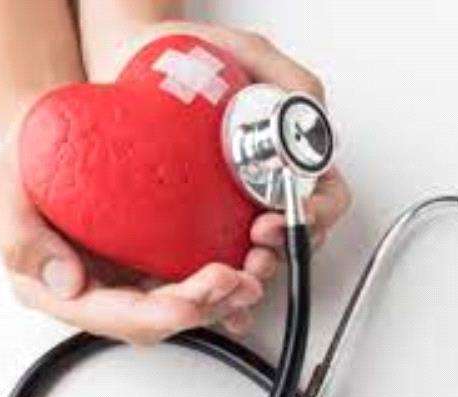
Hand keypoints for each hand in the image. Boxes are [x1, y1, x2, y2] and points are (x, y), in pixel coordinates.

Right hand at [0, 126, 262, 344]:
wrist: (53, 128)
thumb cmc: (27, 159)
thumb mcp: (4, 190)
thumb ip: (21, 237)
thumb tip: (66, 282)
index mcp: (63, 287)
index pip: (115, 315)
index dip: (156, 315)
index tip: (187, 303)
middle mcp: (104, 286)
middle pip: (161, 314)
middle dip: (204, 307)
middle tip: (237, 282)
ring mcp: (134, 270)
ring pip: (187, 300)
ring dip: (226, 296)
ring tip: (255, 274)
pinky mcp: (159, 250)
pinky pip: (197, 270)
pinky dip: (229, 271)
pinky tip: (251, 260)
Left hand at [143, 23, 351, 275]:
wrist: (130, 63)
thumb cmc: (192, 55)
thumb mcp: (249, 54)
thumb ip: (288, 78)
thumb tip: (310, 113)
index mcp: (291, 154)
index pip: (327, 196)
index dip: (317, 213)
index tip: (290, 213)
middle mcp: (267, 184)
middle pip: (299, 234)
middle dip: (284, 249)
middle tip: (259, 242)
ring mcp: (233, 206)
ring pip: (263, 254)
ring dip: (257, 269)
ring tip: (237, 267)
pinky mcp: (196, 222)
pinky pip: (217, 257)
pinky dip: (221, 275)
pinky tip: (211, 279)